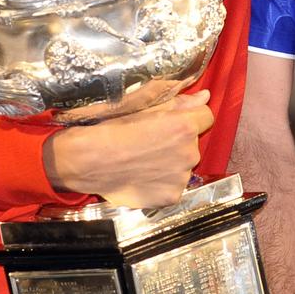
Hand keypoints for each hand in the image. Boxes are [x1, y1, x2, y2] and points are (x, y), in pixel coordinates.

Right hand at [43, 89, 212, 207]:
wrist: (87, 160)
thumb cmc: (112, 128)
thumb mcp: (144, 106)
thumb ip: (181, 102)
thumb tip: (206, 96)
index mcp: (185, 126)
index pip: (206, 116)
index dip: (190, 118)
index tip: (172, 122)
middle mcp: (190, 153)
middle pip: (193, 143)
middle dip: (178, 142)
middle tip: (150, 143)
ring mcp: (181, 178)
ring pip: (183, 165)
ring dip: (171, 163)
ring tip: (143, 161)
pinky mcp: (171, 197)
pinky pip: (173, 186)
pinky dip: (161, 183)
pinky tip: (141, 177)